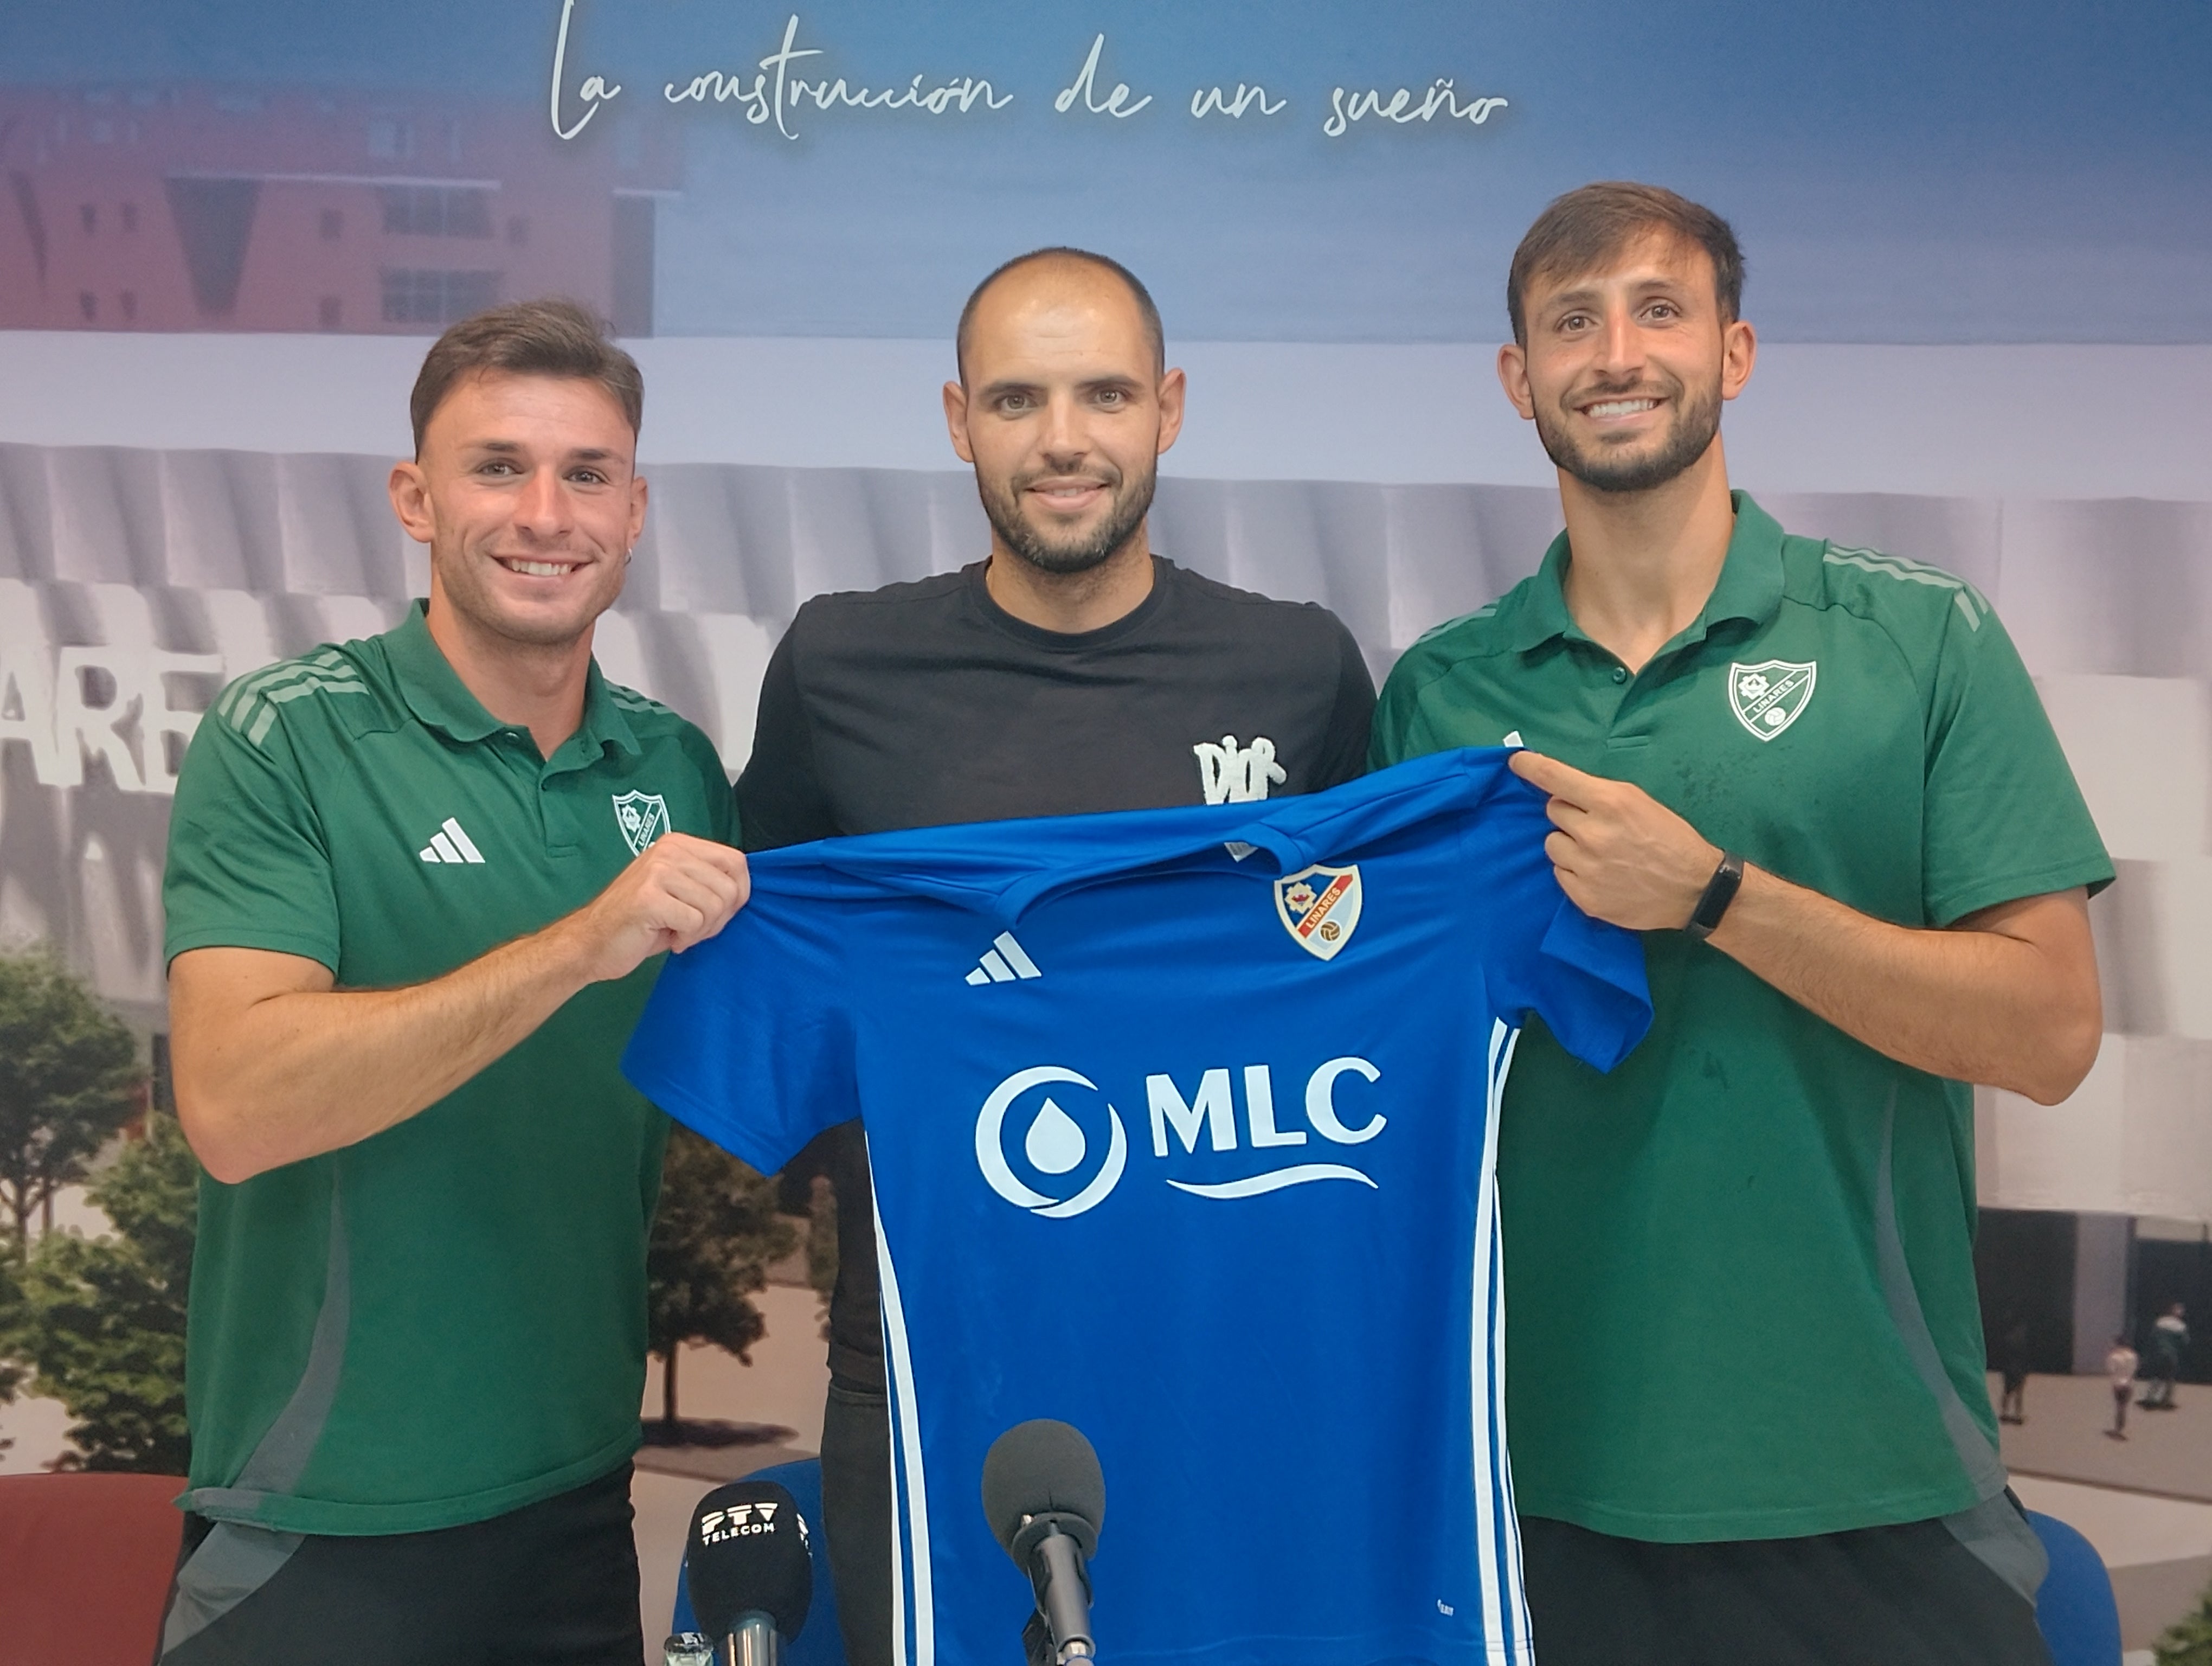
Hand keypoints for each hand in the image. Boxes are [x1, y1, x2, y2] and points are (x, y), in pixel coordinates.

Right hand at [560, 833, 750, 983]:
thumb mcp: (679, 891)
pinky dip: (687, 938)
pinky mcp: (649, 897)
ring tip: (678, 932)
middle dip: (719, 918)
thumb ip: (708, 882)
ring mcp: (658, 872)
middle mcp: (668, 850)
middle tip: (693, 928)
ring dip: (702, 930)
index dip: (739, 893)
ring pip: (715, 906)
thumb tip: (745, 890)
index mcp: (678, 844)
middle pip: (729, 887)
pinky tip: (668, 938)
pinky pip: (695, 921)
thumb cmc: (640, 921)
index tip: (718, 913)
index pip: (736, 861)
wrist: (591, 942)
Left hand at [1508, 750, 1719, 930]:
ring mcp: (1586, 867)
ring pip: (1552, 844)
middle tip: (1596, 824)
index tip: (1517, 762)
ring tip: (1598, 852)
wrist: (1694, 889)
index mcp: (1609, 802)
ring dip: (1568, 844)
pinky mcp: (1584, 896)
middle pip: (1553, 811)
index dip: (1531, 767)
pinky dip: (1574, 871)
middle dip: (1570, 814)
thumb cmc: (1670, 839)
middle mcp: (1592, 833)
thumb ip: (1600, 794)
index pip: (1555, 778)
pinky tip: (1600, 874)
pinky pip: (1560, 873)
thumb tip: (1562, 790)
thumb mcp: (1640, 802)